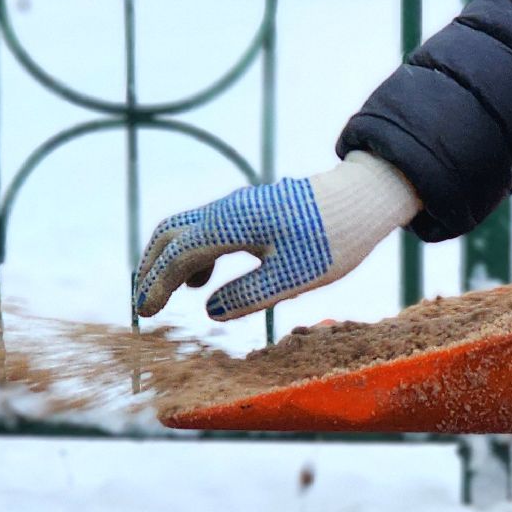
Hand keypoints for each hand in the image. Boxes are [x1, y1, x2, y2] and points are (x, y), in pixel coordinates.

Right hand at [134, 152, 420, 320]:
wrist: (365, 197)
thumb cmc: (333, 239)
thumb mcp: (293, 276)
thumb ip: (250, 295)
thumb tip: (212, 310)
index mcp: (232, 224)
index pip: (179, 256)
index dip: (158, 286)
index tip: (146, 314)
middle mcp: (228, 209)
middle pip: (170, 232)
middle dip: (151, 267)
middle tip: (145, 303)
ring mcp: (240, 206)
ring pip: (187, 228)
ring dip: (172, 259)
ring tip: (172, 295)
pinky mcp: (253, 210)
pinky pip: (208, 228)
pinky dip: (195, 253)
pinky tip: (207, 279)